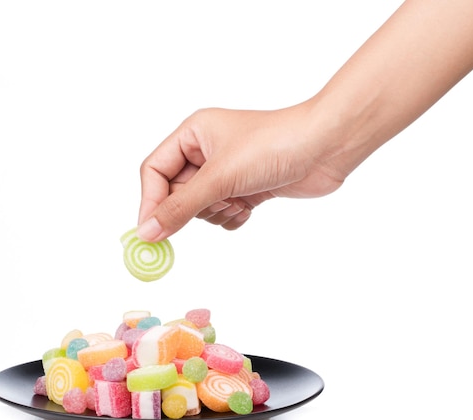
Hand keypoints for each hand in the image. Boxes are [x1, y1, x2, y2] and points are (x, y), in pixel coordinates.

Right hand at [137, 104, 346, 241]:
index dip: (150, 201)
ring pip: (199, 209)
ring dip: (216, 212)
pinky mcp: (245, 189)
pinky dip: (233, 217)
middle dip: (194, 207)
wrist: (326, 147)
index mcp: (193, 134)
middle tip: (216, 203)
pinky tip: (250, 206)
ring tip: (239, 199)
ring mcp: (226, 172)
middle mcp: (205, 152)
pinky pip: (222, 215)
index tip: (150, 232)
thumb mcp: (220, 177)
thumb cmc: (273, 145)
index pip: (154, 171)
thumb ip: (180, 207)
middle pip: (175, 194)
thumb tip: (146, 232)